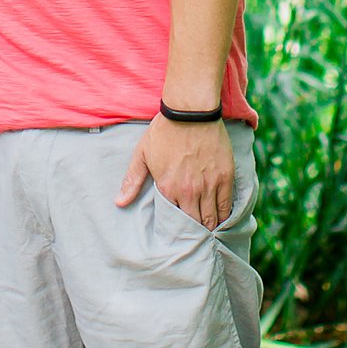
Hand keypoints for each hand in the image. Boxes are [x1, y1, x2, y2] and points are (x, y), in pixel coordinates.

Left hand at [116, 114, 233, 227]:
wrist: (190, 111)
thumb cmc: (164, 131)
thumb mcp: (142, 155)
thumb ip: (132, 181)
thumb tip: (119, 202)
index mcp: (168, 188)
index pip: (174, 221)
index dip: (176, 229)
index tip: (177, 232)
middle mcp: (190, 191)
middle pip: (196, 224)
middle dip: (194, 233)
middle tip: (194, 236)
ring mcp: (210, 185)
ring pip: (213, 218)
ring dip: (210, 226)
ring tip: (207, 230)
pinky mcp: (225, 177)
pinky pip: (227, 205)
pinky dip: (225, 215)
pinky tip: (221, 218)